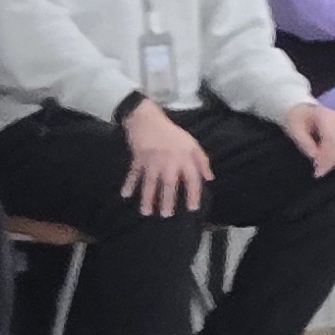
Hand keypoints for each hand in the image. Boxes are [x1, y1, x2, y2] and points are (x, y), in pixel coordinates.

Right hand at [124, 102, 215, 216]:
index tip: (192, 208)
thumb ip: (202, 161)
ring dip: (147, 198)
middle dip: (167, 200)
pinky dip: (129, 183)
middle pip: (169, 184)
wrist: (149, 120)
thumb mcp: (192, 144)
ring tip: (146, 212)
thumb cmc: (173, 134)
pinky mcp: (138, 158)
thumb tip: (209, 178)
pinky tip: (125, 195)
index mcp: (185, 158)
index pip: (192, 178)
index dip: (193, 193)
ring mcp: (152, 160)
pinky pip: (133, 173)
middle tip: (166, 215)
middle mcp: (169, 161)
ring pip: (150, 182)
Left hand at [284, 100, 334, 174]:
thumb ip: (305, 142)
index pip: (332, 139)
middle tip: (320, 173)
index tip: (317, 169)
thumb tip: (315, 156)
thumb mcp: (294, 129)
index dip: (327, 156)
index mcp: (325, 116)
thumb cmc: (295, 118)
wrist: (299, 109)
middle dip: (332, 161)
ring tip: (327, 170)